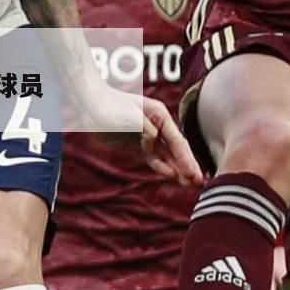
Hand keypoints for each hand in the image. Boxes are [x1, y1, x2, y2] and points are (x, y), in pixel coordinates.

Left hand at [72, 86, 192, 184]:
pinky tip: (173, 176)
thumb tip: (154, 140)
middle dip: (188, 165)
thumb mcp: (130, 116)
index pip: (176, 140)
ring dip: (178, 169)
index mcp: (160, 115)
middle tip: (199, 182)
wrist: (90, 105)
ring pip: (167, 155)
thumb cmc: (109, 105)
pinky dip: (162, 166)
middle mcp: (158, 125)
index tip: (194, 173)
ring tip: (190, 184)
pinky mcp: (138, 145)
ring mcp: (148, 136)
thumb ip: (145, 129)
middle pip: (177, 148)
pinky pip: (153, 158)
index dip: (186, 158)